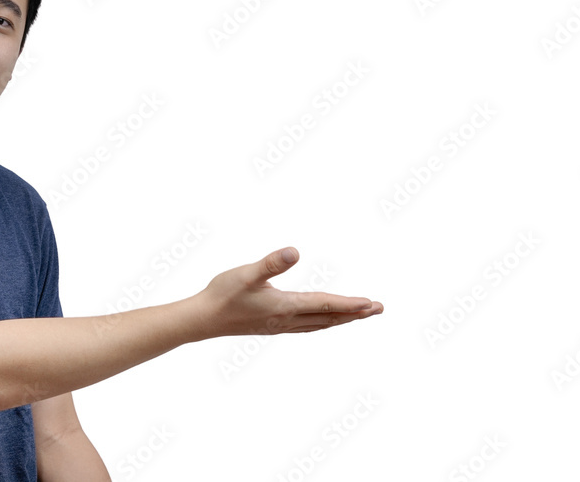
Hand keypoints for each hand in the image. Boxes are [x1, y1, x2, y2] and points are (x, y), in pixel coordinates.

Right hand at [192, 247, 382, 338]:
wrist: (202, 320)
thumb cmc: (222, 294)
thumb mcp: (247, 274)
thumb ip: (271, 263)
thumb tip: (294, 252)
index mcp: (285, 306)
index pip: (325, 305)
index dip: (350, 304)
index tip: (372, 304)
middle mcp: (287, 319)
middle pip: (328, 317)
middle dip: (354, 313)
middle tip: (377, 309)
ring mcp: (279, 325)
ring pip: (318, 324)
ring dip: (340, 319)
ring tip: (356, 315)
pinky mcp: (271, 326)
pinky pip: (306, 326)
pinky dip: (321, 323)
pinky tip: (319, 321)